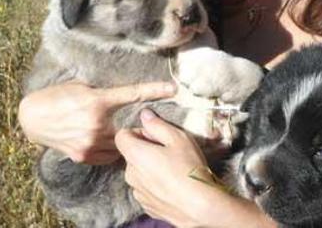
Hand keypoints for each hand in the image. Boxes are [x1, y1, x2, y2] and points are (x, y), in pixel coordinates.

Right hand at [18, 81, 175, 164]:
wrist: (32, 118)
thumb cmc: (56, 96)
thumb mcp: (80, 86)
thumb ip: (103, 93)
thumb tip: (122, 94)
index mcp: (97, 101)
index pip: (133, 95)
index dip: (154, 91)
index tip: (173, 89)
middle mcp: (96, 124)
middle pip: (131, 127)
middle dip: (139, 126)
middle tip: (144, 123)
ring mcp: (90, 143)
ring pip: (121, 144)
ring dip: (125, 139)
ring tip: (123, 134)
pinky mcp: (83, 155)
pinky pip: (108, 155)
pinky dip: (111, 149)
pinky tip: (107, 142)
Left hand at [116, 109, 275, 227]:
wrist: (200, 206)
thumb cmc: (189, 169)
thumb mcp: (178, 138)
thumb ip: (157, 124)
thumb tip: (145, 115)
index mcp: (135, 154)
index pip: (122, 136)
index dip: (138, 132)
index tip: (155, 136)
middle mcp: (130, 174)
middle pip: (131, 154)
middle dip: (146, 149)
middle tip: (169, 152)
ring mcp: (138, 192)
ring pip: (139, 172)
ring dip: (150, 168)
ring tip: (173, 170)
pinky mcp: (146, 205)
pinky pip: (146, 188)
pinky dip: (155, 184)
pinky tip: (173, 184)